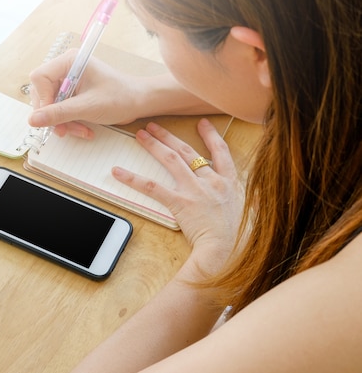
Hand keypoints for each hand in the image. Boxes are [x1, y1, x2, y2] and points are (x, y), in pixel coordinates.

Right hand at [27, 50, 148, 138]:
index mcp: (69, 61)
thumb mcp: (88, 107)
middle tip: (64, 130)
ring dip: (62, 122)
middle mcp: (65, 68)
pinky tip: (83, 129)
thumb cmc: (120, 98)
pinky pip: (60, 110)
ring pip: (50, 105)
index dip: (42, 99)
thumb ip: (59, 113)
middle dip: (53, 115)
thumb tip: (32, 120)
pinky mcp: (72, 94)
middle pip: (42, 93)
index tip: (51, 118)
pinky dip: (68, 122)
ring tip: (81, 131)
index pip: (39, 78)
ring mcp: (68, 81)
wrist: (139, 102)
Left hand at [112, 119, 244, 265]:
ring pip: (171, 160)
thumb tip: (254, 196)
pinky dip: (134, 178)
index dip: (211, 136)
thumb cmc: (237, 236)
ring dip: (154, 145)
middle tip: (154, 126)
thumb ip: (249, 201)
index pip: (221, 151)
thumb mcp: (249, 213)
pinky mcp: (180, 202)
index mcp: (229, 182)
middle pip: (187, 151)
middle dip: (169, 136)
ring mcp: (195, 189)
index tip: (203, 124)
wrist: (227, 249)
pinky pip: (153, 187)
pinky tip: (119, 172)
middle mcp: (211, 180)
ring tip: (141, 135)